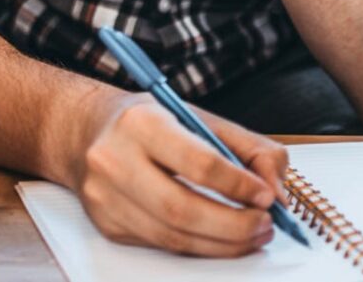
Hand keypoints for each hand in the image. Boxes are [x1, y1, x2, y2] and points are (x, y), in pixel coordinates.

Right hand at [72, 90, 289, 256]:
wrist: (86, 132)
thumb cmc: (148, 122)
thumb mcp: (198, 116)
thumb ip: (248, 147)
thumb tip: (276, 190)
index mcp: (142, 123)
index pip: (198, 163)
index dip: (239, 185)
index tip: (267, 196)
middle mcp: (115, 160)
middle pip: (183, 209)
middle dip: (233, 225)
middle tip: (264, 225)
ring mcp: (105, 197)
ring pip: (172, 236)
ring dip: (221, 243)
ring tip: (251, 235)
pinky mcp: (106, 224)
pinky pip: (160, 244)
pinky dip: (198, 246)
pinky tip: (220, 238)